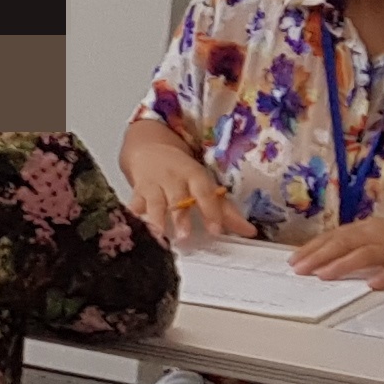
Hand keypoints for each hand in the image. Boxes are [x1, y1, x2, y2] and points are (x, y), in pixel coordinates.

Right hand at [123, 134, 243, 248]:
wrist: (150, 148)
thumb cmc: (182, 172)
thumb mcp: (203, 184)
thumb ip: (225, 209)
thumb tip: (249, 232)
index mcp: (194, 176)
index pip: (205, 193)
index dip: (211, 211)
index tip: (215, 230)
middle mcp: (174, 180)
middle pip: (179, 199)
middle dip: (181, 217)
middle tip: (184, 235)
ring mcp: (153, 185)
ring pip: (154, 203)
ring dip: (156, 219)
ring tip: (158, 234)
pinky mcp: (136, 191)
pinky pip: (134, 204)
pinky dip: (133, 215)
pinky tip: (134, 226)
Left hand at [287, 211, 383, 288]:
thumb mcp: (380, 234)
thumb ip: (354, 243)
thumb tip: (323, 253)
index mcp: (370, 228)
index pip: (335, 236)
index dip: (313, 248)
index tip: (292, 260)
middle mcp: (381, 236)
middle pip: (346, 244)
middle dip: (320, 256)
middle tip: (299, 269)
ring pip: (368, 256)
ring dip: (345, 265)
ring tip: (325, 275)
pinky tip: (373, 284)